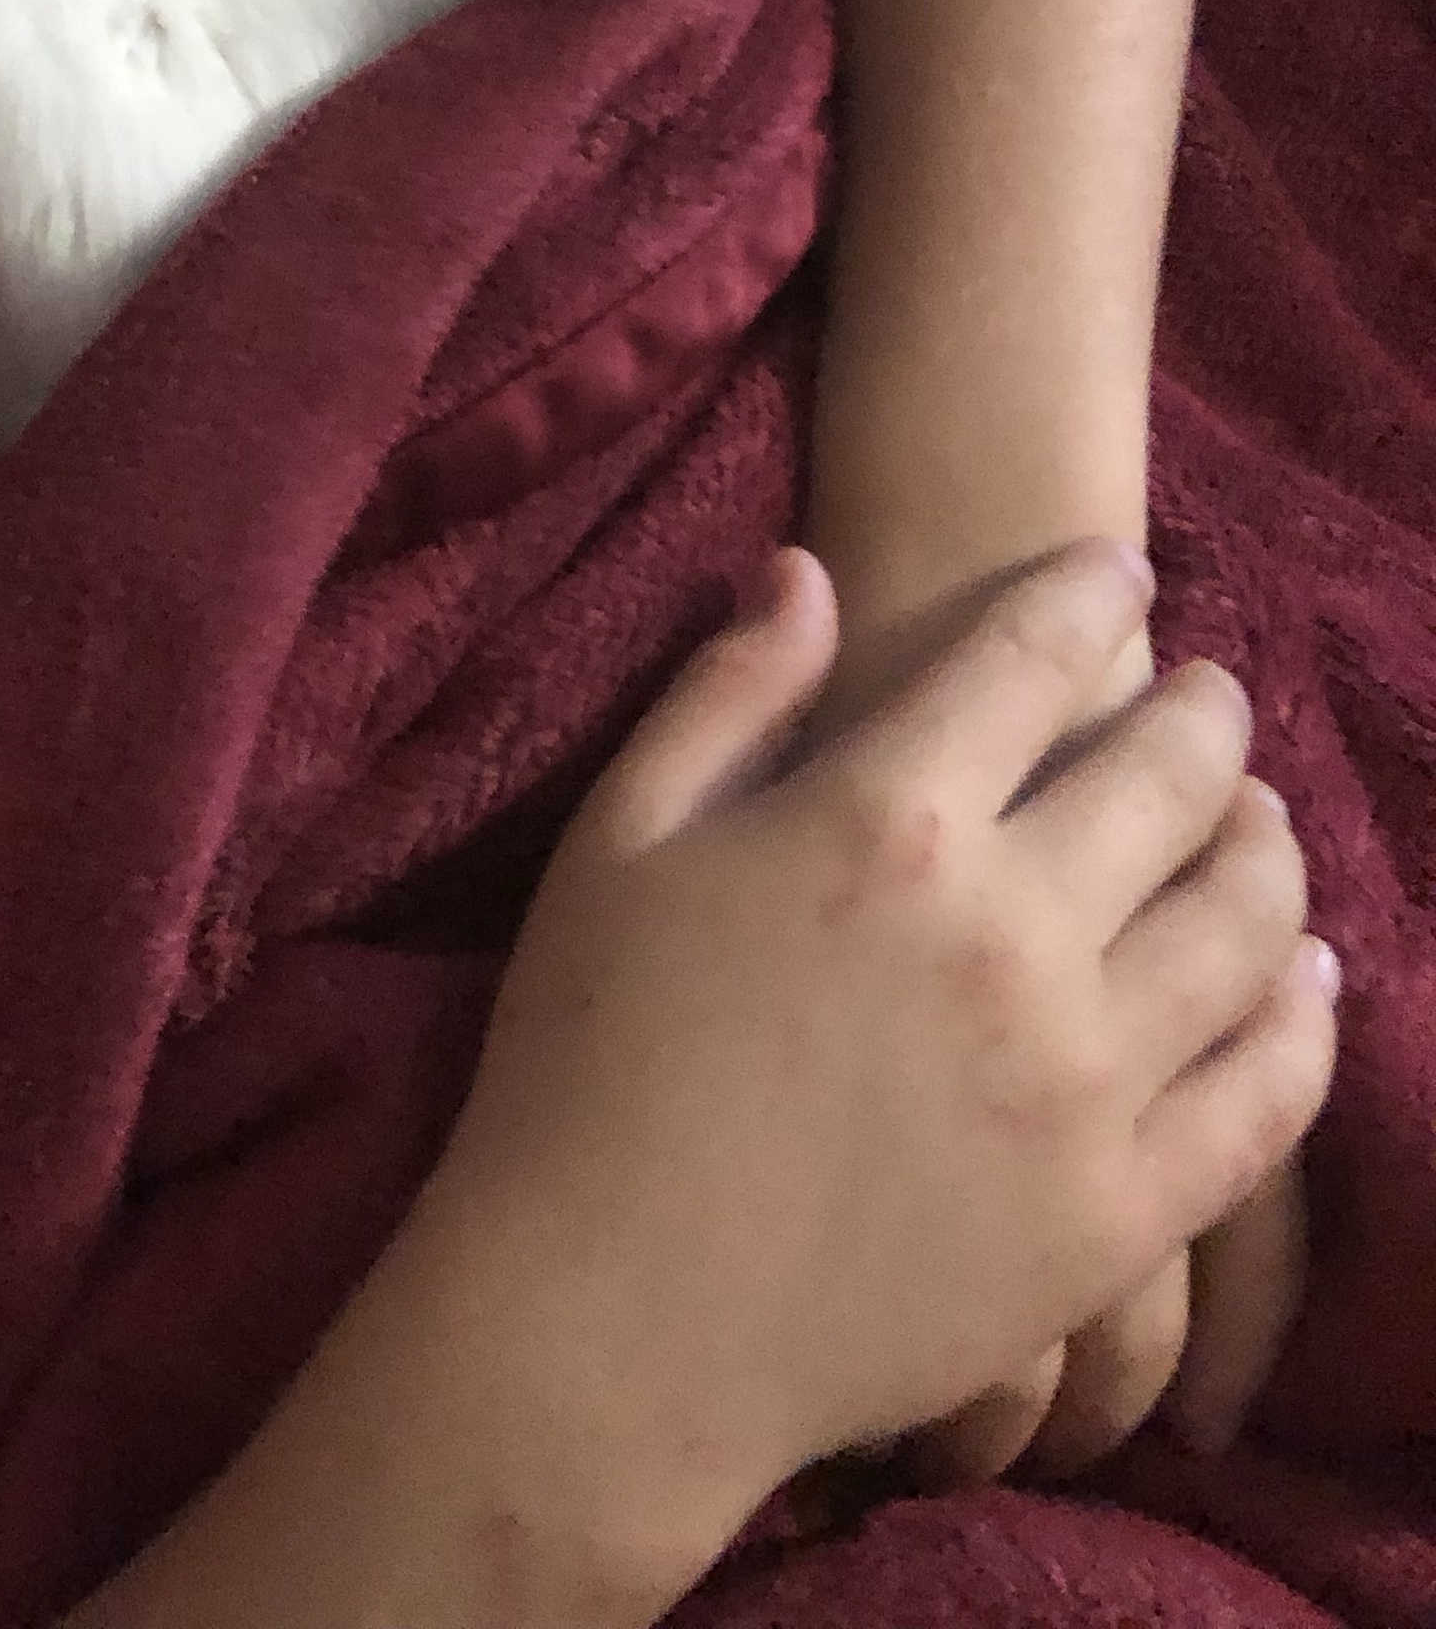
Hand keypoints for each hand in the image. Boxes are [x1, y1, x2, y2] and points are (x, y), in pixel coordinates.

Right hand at [378, 543, 1334, 1601]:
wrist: (612, 1320)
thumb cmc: (586, 1060)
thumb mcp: (618, 838)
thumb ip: (728, 694)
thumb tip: (812, 570)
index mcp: (881, 822)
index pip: (1036, 656)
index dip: (1091, 593)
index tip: (1122, 571)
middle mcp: (1009, 933)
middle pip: (1170, 773)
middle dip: (1203, 705)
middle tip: (1206, 687)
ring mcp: (1082, 1080)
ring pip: (1248, 924)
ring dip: (1268, 842)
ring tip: (1257, 818)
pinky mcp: (1120, 1213)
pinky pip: (1266, 1096)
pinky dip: (1305, 1019)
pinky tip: (1302, 979)